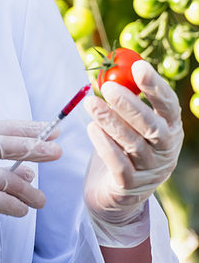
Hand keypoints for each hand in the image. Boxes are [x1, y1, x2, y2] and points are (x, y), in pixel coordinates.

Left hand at [83, 59, 182, 244]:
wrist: (115, 195)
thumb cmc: (123, 148)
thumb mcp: (129, 124)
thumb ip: (126, 101)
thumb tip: (112, 70)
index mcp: (170, 130)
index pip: (169, 106)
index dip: (155, 86)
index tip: (139, 67)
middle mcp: (165, 151)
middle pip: (152, 126)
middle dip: (130, 105)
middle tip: (107, 87)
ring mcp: (150, 171)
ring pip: (132, 144)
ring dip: (110, 121)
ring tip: (90, 104)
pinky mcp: (130, 187)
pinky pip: (118, 165)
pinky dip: (104, 145)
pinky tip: (92, 129)